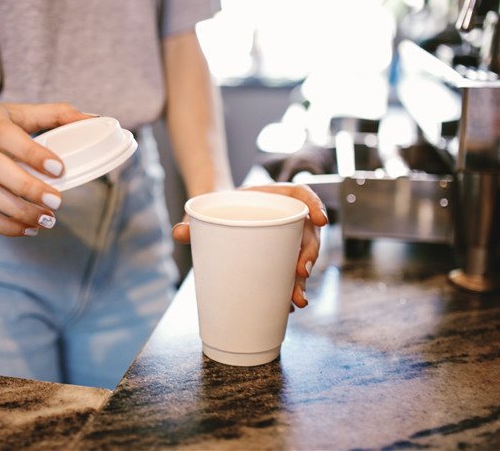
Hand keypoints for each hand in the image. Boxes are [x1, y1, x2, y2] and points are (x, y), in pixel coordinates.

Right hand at [0, 99, 89, 236]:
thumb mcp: (14, 109)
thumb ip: (54, 114)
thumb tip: (93, 119)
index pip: (7, 134)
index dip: (32, 153)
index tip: (59, 168)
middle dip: (27, 188)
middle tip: (56, 202)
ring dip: (17, 212)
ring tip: (46, 220)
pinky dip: (1, 226)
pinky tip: (26, 229)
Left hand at [172, 183, 327, 308]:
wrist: (213, 216)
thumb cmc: (215, 209)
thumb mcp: (205, 211)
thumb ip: (193, 221)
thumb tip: (178, 232)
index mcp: (274, 197)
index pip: (302, 195)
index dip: (315, 205)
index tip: (320, 219)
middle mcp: (285, 217)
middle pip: (308, 232)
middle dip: (309, 254)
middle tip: (301, 273)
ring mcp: (284, 239)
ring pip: (303, 257)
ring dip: (303, 279)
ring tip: (295, 300)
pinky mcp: (278, 258)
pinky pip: (291, 273)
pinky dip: (291, 289)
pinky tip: (287, 305)